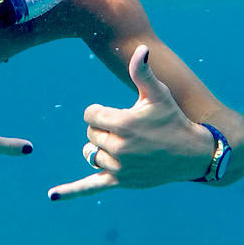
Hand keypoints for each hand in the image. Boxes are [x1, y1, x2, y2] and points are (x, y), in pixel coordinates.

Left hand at [47, 44, 213, 200]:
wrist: (191, 153)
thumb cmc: (173, 119)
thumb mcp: (158, 95)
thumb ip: (143, 73)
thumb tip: (141, 49)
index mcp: (123, 124)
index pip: (90, 115)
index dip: (101, 111)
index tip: (118, 112)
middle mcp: (118, 147)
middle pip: (90, 133)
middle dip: (103, 128)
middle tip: (128, 129)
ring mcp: (119, 167)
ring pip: (91, 154)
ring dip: (100, 148)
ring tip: (122, 144)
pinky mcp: (120, 182)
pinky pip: (91, 187)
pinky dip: (71, 191)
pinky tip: (52, 195)